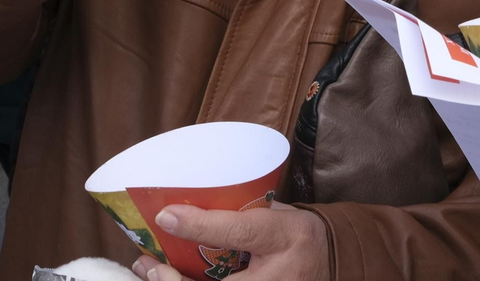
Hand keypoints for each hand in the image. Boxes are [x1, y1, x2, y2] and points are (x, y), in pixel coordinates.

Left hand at [130, 202, 328, 280]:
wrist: (330, 264)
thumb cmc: (297, 234)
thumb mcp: (278, 215)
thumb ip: (239, 213)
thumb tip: (186, 206)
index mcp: (284, 236)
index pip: (239, 232)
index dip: (199, 225)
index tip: (165, 215)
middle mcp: (277, 276)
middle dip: (175, 280)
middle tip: (149, 264)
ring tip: (151, 272)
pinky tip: (169, 278)